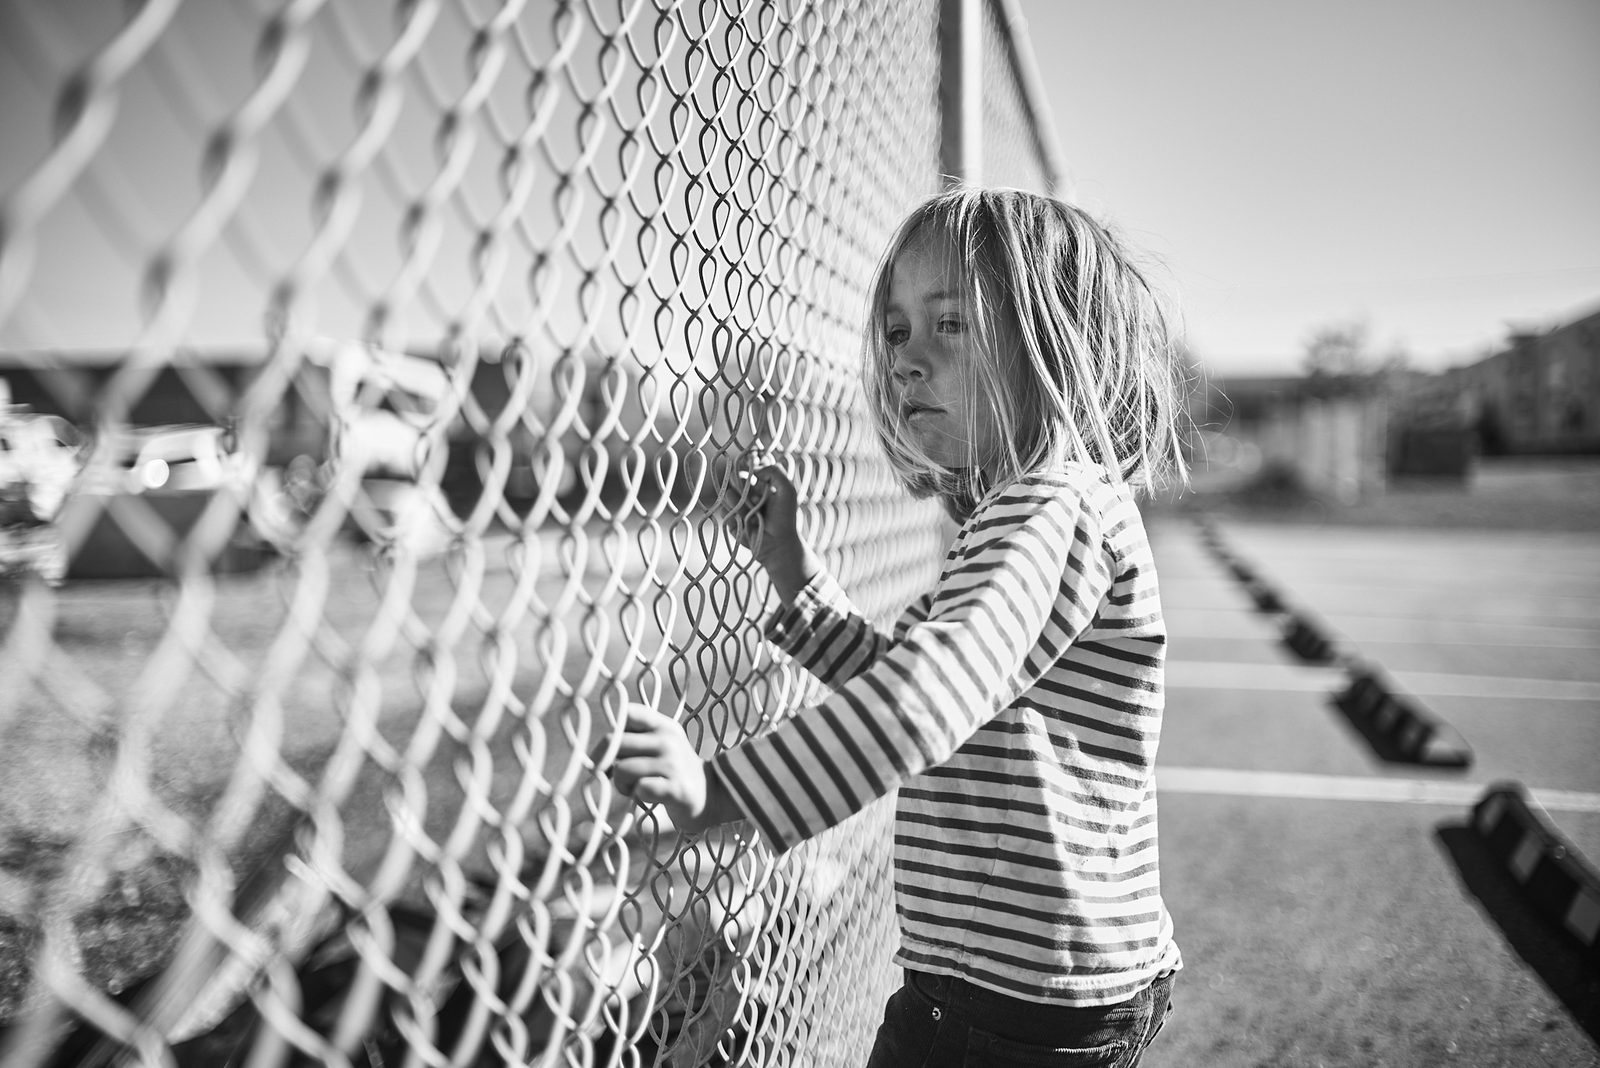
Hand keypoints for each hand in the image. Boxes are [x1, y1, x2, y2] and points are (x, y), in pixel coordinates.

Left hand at [610, 704, 710, 829]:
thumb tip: (595, 753)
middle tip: (622, 777)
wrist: (712, 796)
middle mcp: (668, 739)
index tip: (611, 752)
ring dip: (622, 785)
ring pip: (622, 768)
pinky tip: (649, 797)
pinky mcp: (676, 789)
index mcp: (663, 725)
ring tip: (636, 788)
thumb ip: (632, 739)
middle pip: (614, 742)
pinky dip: (638, 795)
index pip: (626, 713)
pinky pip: (640, 788)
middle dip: (608, 764)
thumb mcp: (661, 744)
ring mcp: (673, 764)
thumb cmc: (674, 771)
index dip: (610, 734)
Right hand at [718, 457, 820, 604]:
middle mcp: (747, 493)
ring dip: (739, 502)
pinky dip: (734, 515)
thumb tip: (753, 470)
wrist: (777, 543)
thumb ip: (774, 472)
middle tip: (752, 495)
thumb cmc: (785, 517)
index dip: (744, 467)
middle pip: (733, 479)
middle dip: (739, 484)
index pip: (746, 468)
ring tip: (753, 512)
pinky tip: (746, 522)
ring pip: (727, 494)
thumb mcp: (787, 489)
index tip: (747, 469)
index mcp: (760, 484)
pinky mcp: (730, 520)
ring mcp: (737, 506)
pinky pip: (724, 511)